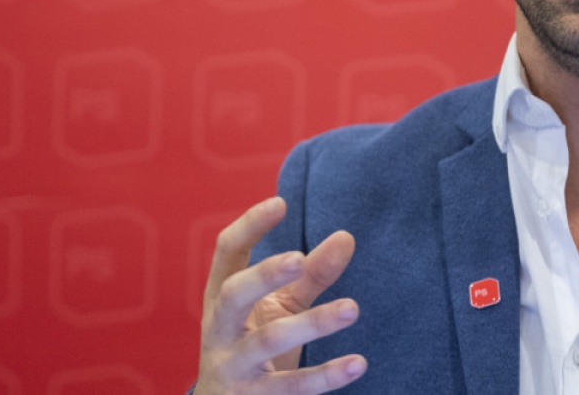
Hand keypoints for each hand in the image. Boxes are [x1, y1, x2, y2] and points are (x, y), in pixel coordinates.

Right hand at [196, 196, 365, 393]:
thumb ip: (310, 275)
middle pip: (232, 295)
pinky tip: (358, 363)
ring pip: (268, 341)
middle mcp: (220, 329)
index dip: (249, 227)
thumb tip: (347, 236)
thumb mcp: (278, 307)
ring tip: (353, 308)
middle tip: (298, 259)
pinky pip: (291, 388)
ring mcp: (234, 366)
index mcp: (221, 297)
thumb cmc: (253, 345)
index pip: (226, 254)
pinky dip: (326, 376)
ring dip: (313, 323)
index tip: (280, 202)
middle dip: (263, 275)